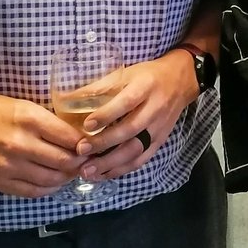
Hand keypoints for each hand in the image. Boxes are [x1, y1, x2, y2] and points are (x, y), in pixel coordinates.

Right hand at [0, 92, 86, 197]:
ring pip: (51, 179)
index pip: (70, 138)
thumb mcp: (27, 108)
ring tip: (71, 172)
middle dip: (79, 163)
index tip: (91, 146)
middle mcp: (20, 144)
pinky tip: (53, 182)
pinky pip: (32, 192)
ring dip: (66, 177)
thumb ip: (51, 124)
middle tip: (85, 161)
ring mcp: (8, 166)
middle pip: (64, 161)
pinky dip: (48, 189)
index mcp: (30, 120)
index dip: (85, 145)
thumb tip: (80, 140)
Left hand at [74, 48, 199, 180]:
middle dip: (104, 143)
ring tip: (88, 171)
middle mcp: (155, 108)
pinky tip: (104, 174)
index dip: (107, 114)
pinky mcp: (160, 141)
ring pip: (136, 149)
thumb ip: (100, 86)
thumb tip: (68, 98)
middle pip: (131, 129)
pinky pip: (142, 159)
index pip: (127, 102)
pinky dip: (123, 169)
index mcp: (145, 87)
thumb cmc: (147, 76)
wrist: (180, 81)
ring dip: (111, 163)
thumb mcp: (126, 73)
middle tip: (81, 151)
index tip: (86, 125)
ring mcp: (159, 127)